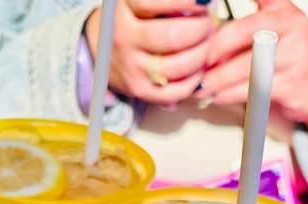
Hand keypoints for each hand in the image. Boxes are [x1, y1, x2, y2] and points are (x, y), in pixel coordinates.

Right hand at [84, 1, 214, 105]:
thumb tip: (200, 3)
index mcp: (124, 8)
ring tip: (207, 46)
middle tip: (208, 25)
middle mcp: (125, 38)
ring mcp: (131, 67)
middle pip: (172, 36)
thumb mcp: (135, 2)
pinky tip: (199, 69)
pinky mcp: (139, 89)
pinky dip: (194, 81)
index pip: (153, 3)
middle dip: (200, 30)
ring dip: (202, 55)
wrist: (99, 49)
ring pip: (178, 66)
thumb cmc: (128, 20)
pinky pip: (175, 91)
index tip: (203, 1)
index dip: (185, 2)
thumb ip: (163, 2)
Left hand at [199, 0, 307, 126]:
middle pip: (245, 31)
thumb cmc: (291, 61)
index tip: (206, 8)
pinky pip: (254, 88)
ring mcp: (294, 53)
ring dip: (220, 78)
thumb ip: (245, 32)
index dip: (233, 1)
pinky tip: (219, 96)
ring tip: (204, 85)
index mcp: (282, 8)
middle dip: (216, 48)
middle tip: (200, 62)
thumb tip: (206, 43)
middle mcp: (291, 25)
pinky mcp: (292, 82)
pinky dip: (231, 94)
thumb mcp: (275, 32)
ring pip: (247, 64)